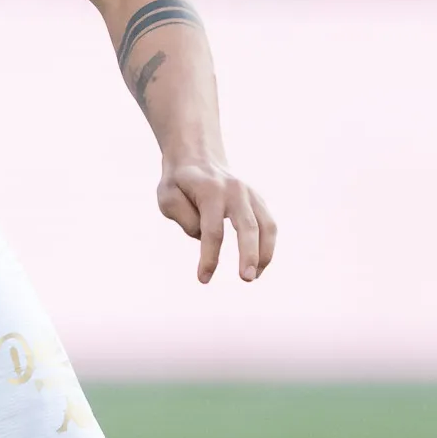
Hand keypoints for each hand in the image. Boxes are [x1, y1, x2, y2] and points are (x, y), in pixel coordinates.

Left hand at [157, 158, 274, 283]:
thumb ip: (185, 218)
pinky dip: (268, 245)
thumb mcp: (167, 197)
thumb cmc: (178, 183)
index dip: (209, 257)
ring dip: (264, 254)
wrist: (198, 157)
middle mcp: (236, 191)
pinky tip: (259, 263)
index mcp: (210, 190)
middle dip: (249, 255)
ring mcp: (251, 194)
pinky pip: (269, 225)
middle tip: (246, 279)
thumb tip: (205, 238)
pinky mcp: (259, 200)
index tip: (203, 279)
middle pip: (248, 227)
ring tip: (254, 276)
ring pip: (267, 226)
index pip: (212, 231)